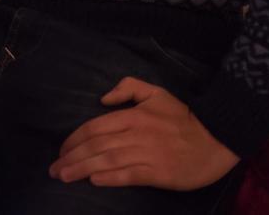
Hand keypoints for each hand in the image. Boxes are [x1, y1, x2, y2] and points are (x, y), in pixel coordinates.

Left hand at [49, 76, 239, 189]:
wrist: (215, 138)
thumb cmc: (182, 116)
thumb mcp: (155, 92)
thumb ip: (127, 88)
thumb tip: (103, 97)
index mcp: (133, 115)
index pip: (95, 126)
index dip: (75, 138)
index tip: (62, 149)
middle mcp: (135, 134)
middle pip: (96, 145)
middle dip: (72, 157)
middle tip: (54, 168)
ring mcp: (146, 154)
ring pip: (107, 161)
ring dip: (82, 169)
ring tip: (64, 177)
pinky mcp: (157, 173)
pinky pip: (127, 175)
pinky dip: (108, 178)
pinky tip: (93, 180)